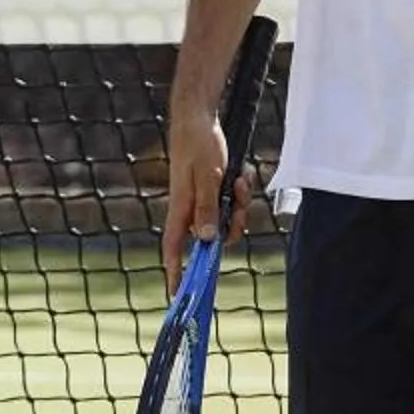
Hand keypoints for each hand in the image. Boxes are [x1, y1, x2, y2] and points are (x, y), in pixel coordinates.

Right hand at [159, 114, 252, 292]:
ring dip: (239, 205)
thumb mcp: (208, 178)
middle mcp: (190, 209)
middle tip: (239, 197)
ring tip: (239, 180)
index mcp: (181, 209)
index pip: (173, 249)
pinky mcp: (212, 191)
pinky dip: (239, 193)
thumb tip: (207, 240)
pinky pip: (230, 204)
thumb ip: (208, 209)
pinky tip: (239, 174)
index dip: (175, 273)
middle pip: (213, 237)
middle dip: (233, 224)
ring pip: (226, 220)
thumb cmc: (198, 144)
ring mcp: (201, 201)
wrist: (198, 118)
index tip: (177, 295)